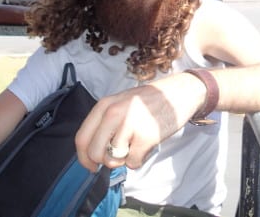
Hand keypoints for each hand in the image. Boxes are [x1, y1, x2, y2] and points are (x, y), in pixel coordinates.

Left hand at [75, 73, 205, 170]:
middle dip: (105, 161)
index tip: (91, 166)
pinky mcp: (146, 137)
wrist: (178, 93)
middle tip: (118, 156)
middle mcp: (114, 113)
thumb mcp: (120, 103)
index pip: (82, 138)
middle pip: (95, 153)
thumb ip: (105, 123)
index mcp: (105, 105)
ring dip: (124, 159)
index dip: (84, 158)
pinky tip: (146, 145)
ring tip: (135, 144)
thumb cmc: (148, 101)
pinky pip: (133, 162)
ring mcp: (129, 125)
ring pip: (113, 160)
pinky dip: (139, 159)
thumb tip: (93, 154)